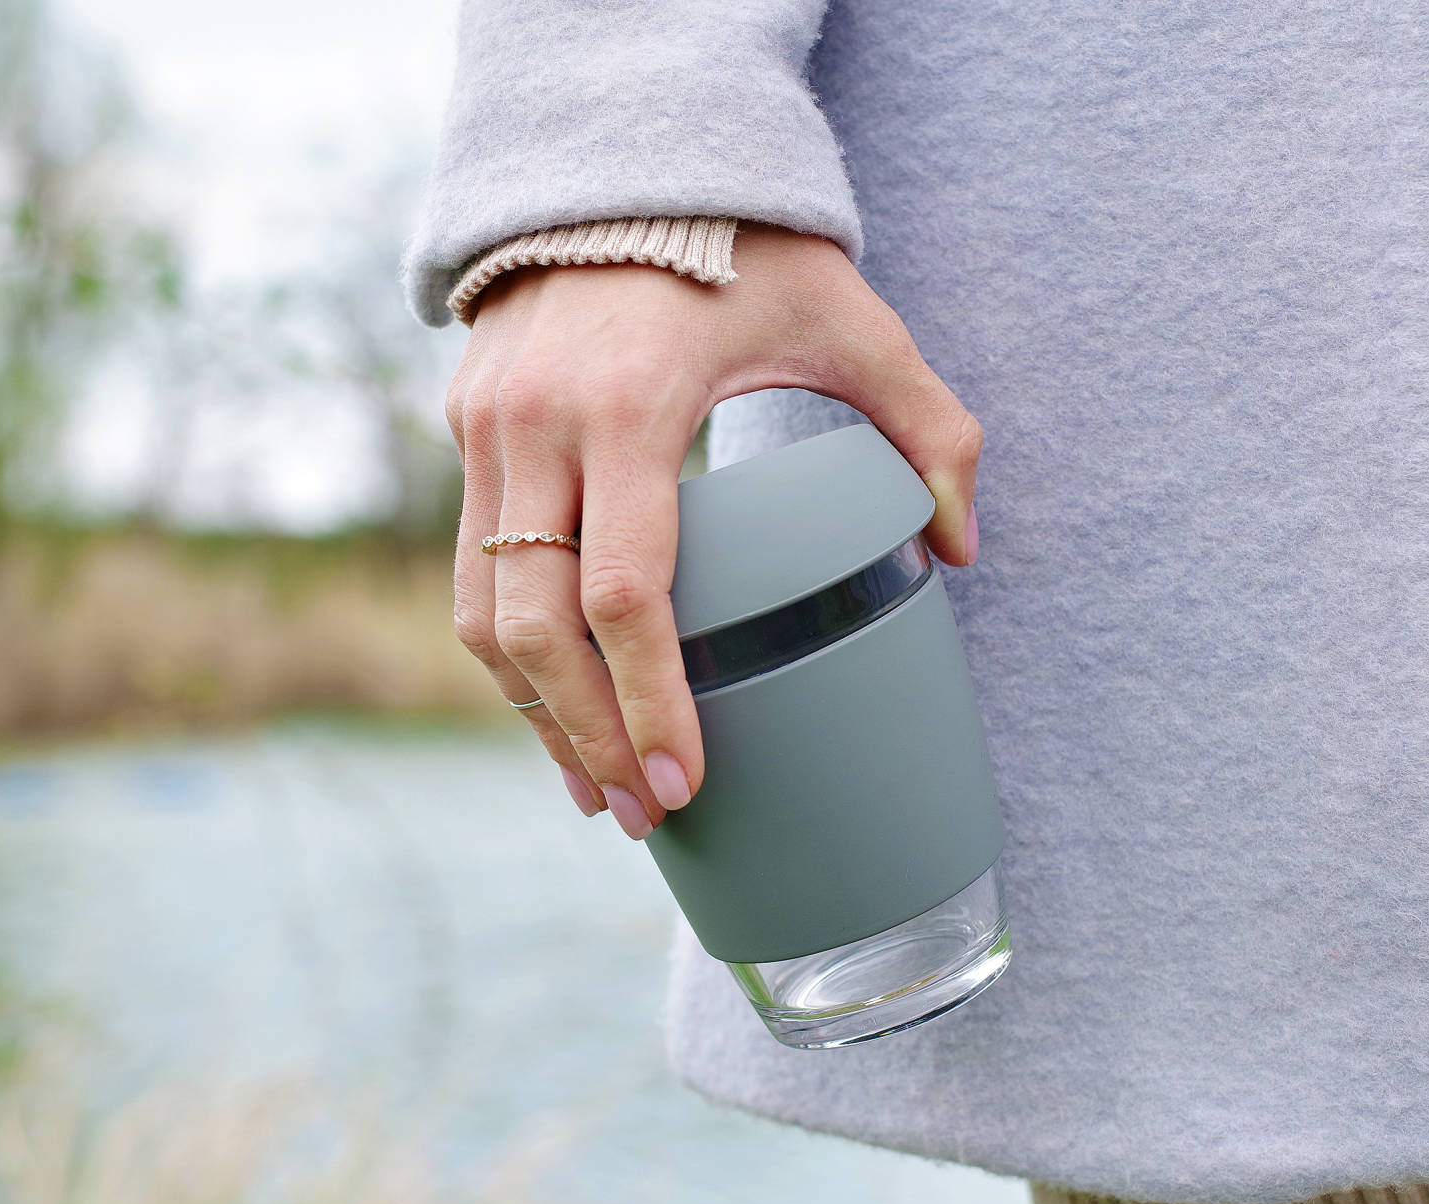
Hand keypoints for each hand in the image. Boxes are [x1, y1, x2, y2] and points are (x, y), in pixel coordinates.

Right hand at [444, 221, 982, 838]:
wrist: (620, 162)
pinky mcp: (464, 431)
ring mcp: (486, 431)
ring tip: (596, 790)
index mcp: (632, 408)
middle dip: (590, 741)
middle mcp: (539, 427)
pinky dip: (509, 652)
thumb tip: (964, 548)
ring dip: (534, 715)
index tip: (689, 783)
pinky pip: (470, 569)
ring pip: (482, 613)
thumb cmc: (744, 246)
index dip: (653, 706)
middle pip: (536, 629)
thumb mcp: (850, 319)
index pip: (626, 594)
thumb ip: (927, 426)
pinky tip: (554, 704)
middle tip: (645, 816)